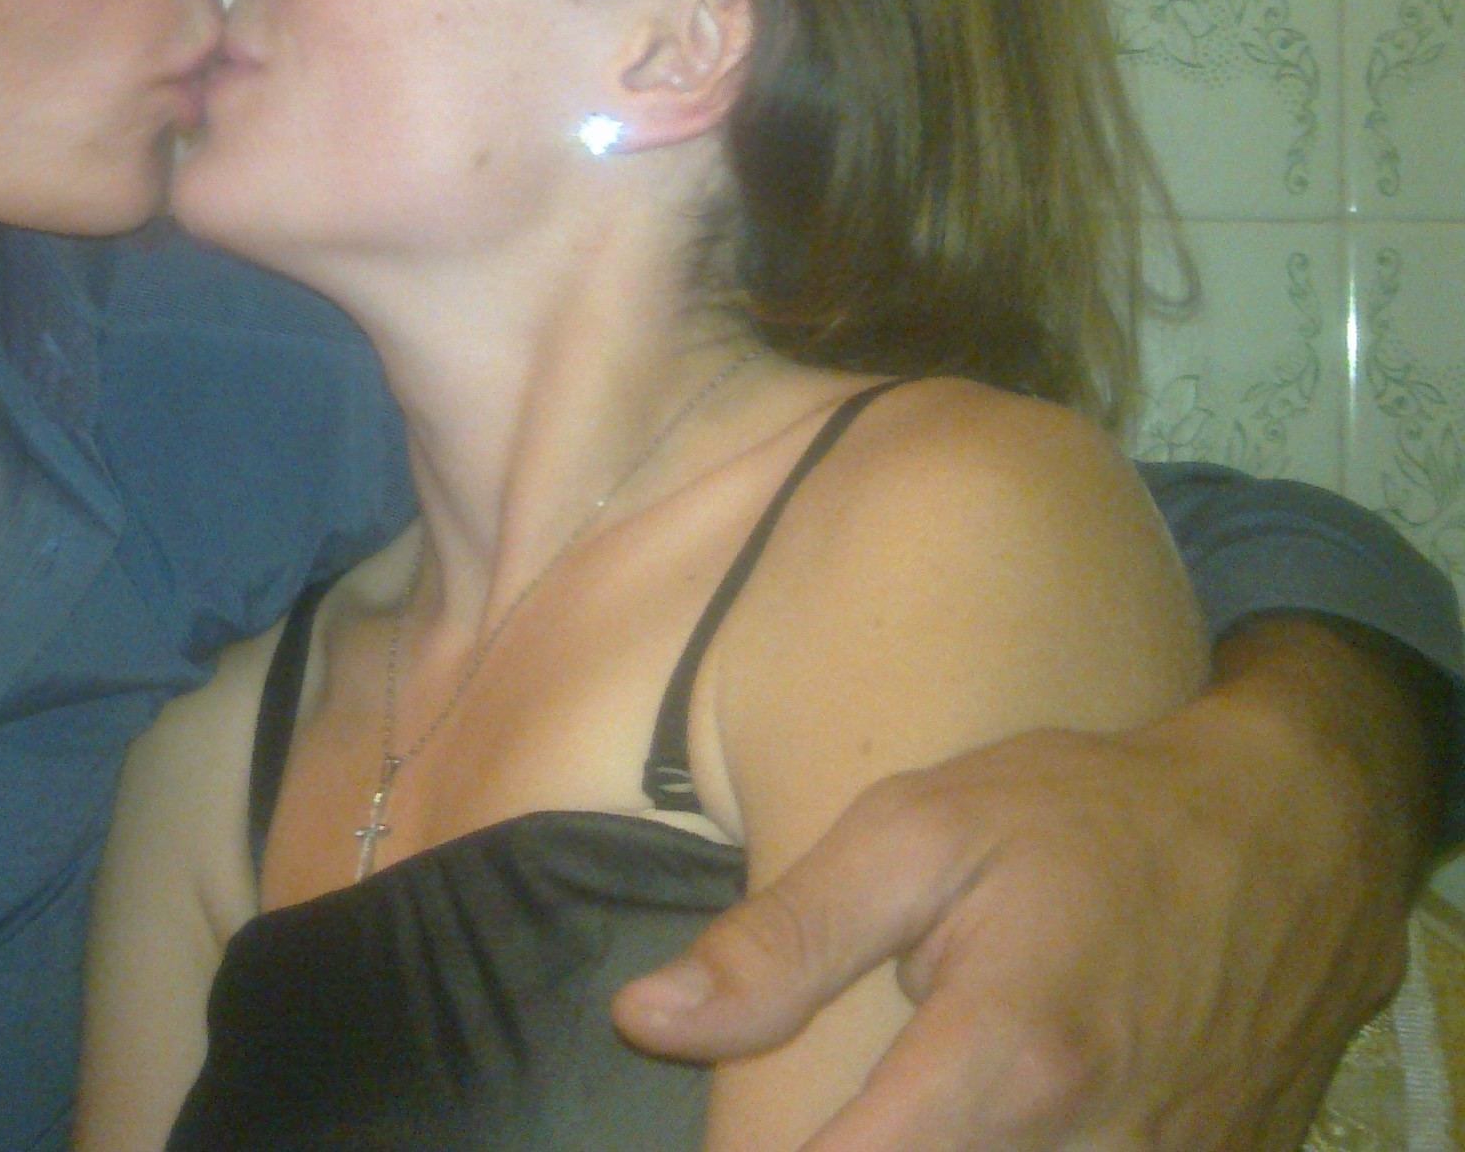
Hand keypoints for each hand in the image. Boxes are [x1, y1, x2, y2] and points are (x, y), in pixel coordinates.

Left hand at [613, 618, 1440, 1151]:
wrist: (1292, 836)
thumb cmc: (1085, 818)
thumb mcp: (918, 835)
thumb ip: (782, 944)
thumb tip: (645, 1019)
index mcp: (1006, 1063)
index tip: (733, 1138)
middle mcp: (1095, 1150)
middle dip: (859, 1145)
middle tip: (831, 1099)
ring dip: (938, 1148)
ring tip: (899, 1094)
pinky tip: (979, 1113)